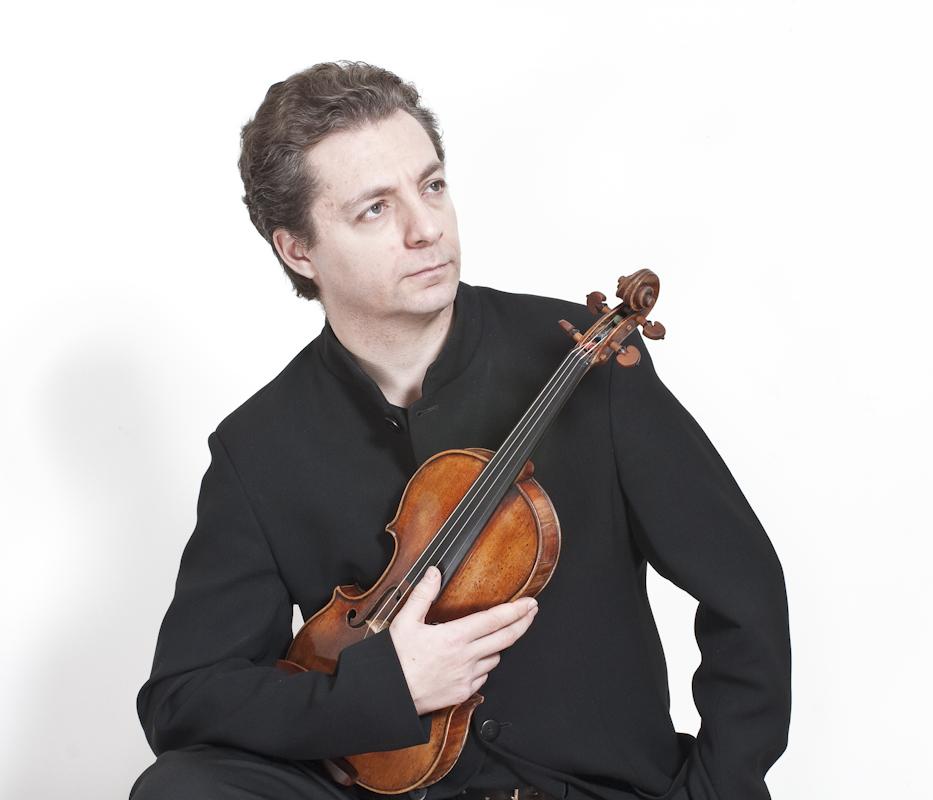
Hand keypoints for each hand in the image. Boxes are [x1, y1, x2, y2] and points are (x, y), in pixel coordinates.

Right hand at [388, 565, 538, 714]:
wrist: (388, 695)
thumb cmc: (395, 660)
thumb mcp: (405, 621)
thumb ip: (423, 595)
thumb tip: (434, 573)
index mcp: (454, 637)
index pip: (495, 620)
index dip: (516, 610)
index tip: (530, 603)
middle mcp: (465, 658)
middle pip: (506, 639)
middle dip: (523, 623)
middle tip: (532, 613)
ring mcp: (466, 678)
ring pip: (495, 658)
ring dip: (498, 646)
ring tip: (495, 636)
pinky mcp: (463, 693)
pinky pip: (483, 677)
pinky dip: (483, 667)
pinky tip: (476, 660)